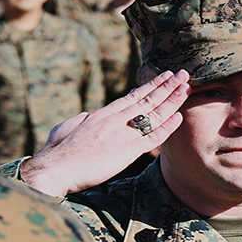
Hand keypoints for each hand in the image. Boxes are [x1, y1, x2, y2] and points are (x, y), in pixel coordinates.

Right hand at [20, 71, 190, 196]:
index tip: (164, 77)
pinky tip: (178, 116)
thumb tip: (90, 116)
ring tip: (186, 87)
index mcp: (102, 113)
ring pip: (154, 113)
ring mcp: (123, 134)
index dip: (151, 86)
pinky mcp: (127, 151)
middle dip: (167, 86)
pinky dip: (167, 127)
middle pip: (147, 99)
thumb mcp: (71, 126)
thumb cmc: (57, 150)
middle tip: (183, 74)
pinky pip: (153, 137)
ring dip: (172, 100)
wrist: (55, 167)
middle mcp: (116, 120)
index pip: (132, 96)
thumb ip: (85, 119)